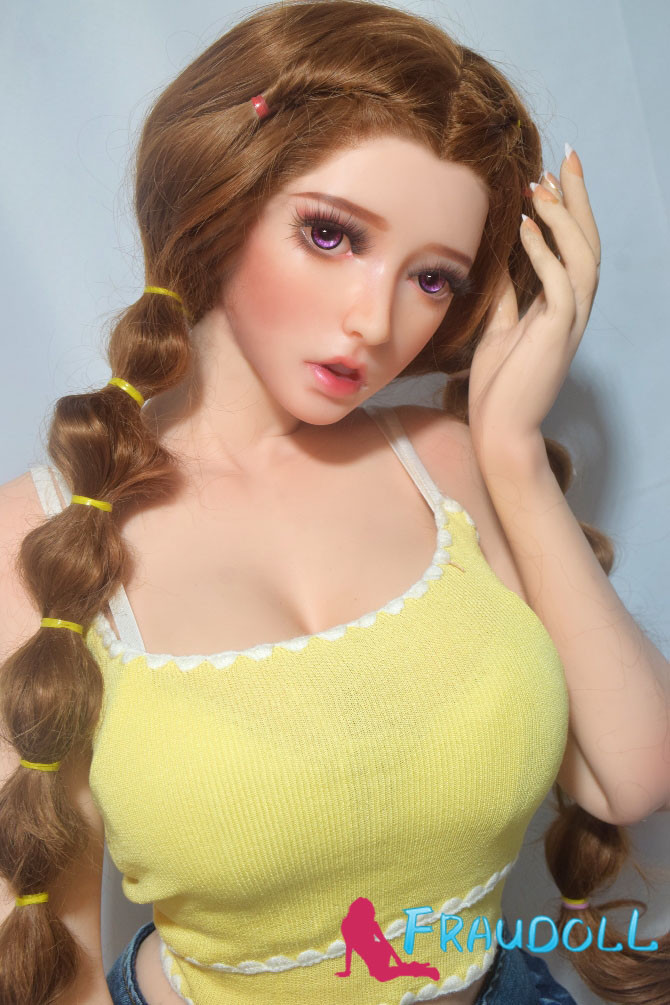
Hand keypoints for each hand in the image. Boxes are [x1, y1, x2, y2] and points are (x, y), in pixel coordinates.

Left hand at [467, 148, 600, 460]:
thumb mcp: (499, 329)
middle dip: (577, 199)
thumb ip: (508, 296)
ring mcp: (568, 324)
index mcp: (559, 308)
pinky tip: (526, 227)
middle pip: (588, 243)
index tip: (552, 174)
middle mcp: (571, 311)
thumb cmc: (498, 388)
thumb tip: (502, 261)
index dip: (567, 210)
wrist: (499, 431)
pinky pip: (559, 285)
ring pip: (582, 259)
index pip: (572, 248)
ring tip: (541, 187)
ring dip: (563, 219)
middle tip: (565, 159)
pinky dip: (544, 252)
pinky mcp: (556, 336)